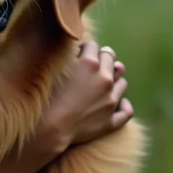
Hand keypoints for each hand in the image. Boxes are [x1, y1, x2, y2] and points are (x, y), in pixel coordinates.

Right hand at [34, 41, 132, 156]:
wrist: (49, 127)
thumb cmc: (46, 95)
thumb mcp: (55, 68)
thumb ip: (69, 56)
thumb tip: (78, 52)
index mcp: (90, 64)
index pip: (94, 45)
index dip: (85, 47)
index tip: (79, 52)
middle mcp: (104, 79)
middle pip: (110, 59)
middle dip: (102, 57)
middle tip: (93, 63)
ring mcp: (111, 101)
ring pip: (122, 83)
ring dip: (114, 79)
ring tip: (103, 82)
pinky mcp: (111, 121)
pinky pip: (126, 111)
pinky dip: (124, 105)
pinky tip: (120, 102)